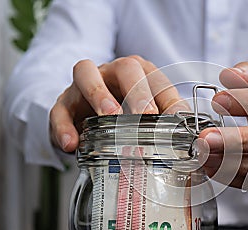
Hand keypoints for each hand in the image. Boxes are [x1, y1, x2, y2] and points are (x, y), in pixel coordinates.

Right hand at [50, 55, 187, 151]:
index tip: (174, 119)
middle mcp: (112, 72)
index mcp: (137, 73)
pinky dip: (64, 126)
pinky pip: (60, 108)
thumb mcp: (146, 112)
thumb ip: (167, 116)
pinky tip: (72, 143)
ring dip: (100, 94)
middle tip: (146, 115)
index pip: (155, 77)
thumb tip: (188, 128)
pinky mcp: (64, 102)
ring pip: (87, 74)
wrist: (85, 114)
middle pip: (126, 68)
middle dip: (137, 90)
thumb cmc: (123, 111)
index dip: (165, 96)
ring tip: (109, 117)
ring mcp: (85, 84)